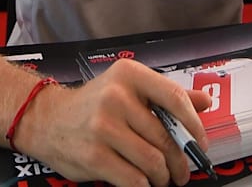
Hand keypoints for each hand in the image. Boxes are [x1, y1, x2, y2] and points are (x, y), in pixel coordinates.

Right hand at [13, 59, 210, 186]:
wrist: (45, 119)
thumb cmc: (93, 105)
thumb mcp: (127, 89)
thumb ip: (166, 96)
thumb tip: (206, 101)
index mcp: (129, 75)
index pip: (175, 98)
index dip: (195, 125)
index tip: (200, 143)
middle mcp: (116, 97)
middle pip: (166, 137)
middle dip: (180, 162)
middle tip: (181, 172)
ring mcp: (103, 127)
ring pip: (153, 162)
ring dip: (163, 177)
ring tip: (161, 178)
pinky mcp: (94, 156)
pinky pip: (134, 179)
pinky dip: (144, 186)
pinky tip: (142, 183)